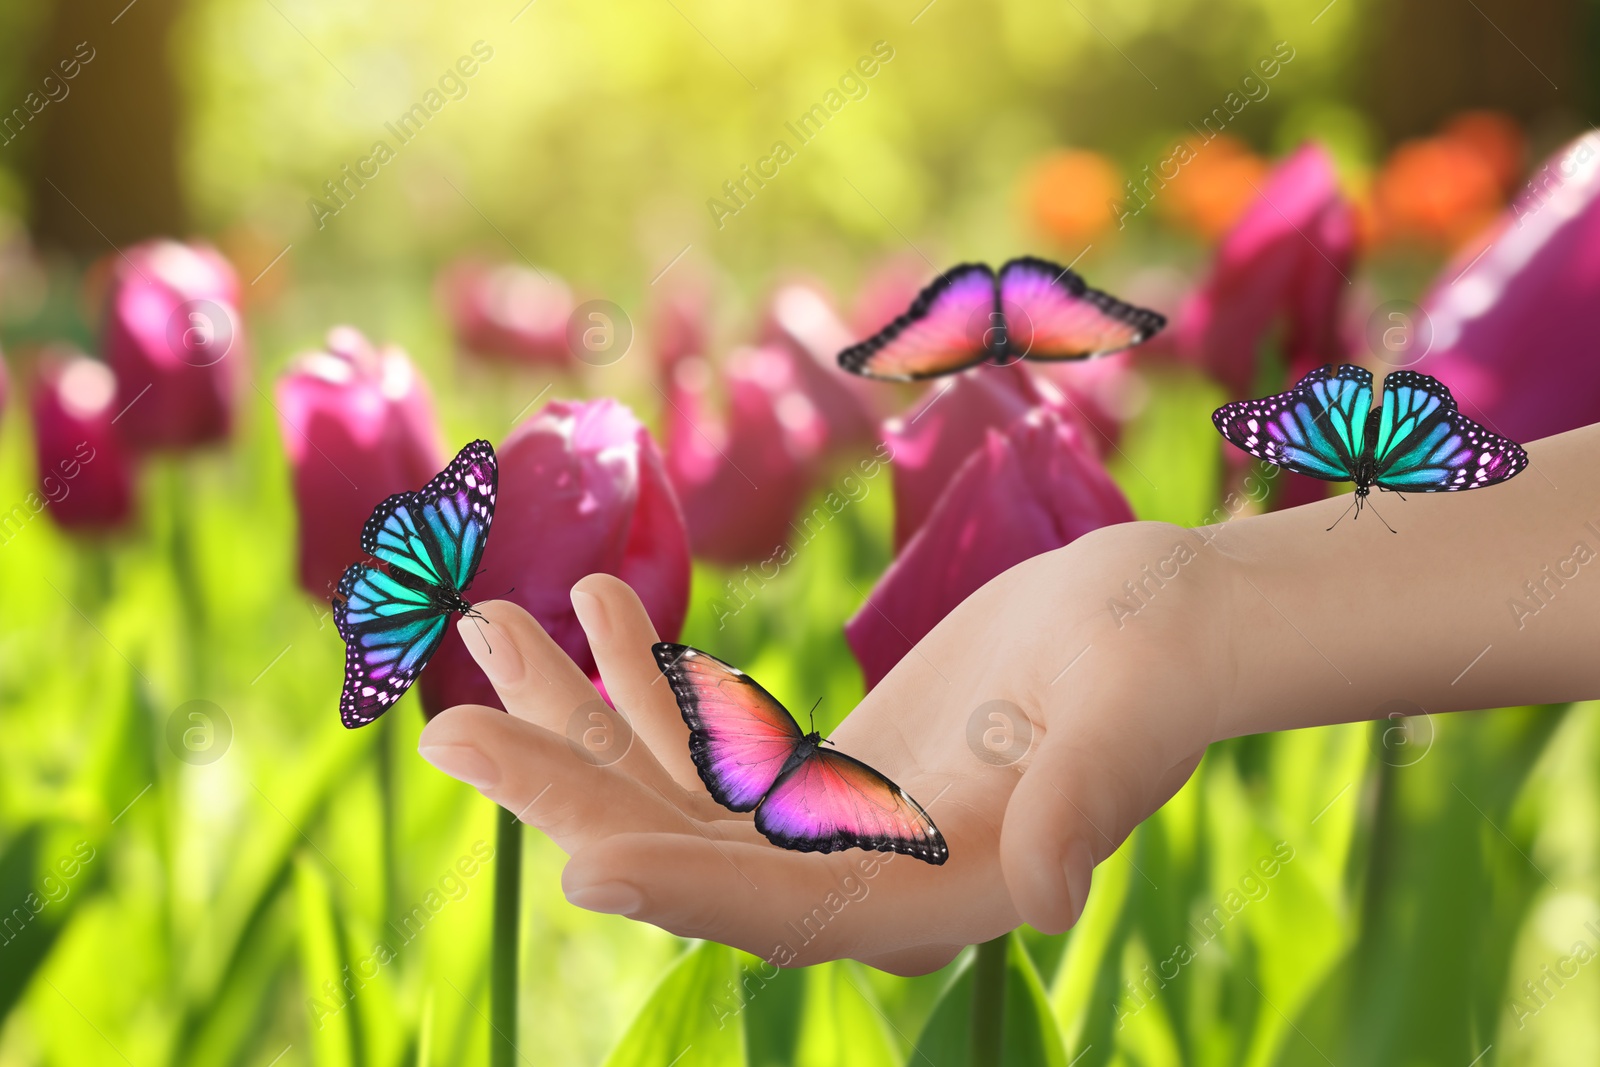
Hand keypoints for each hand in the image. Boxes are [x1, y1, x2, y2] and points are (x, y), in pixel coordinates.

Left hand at [418, 520, 1232, 974]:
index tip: (573, 851)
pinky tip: (603, 621)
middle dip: (572, 790)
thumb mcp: (1127, 719)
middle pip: (691, 851)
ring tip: (492, 627)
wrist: (1161, 621)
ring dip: (582, 717)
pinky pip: (716, 742)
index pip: (787, 909)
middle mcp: (865, 882)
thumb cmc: (1161, 664)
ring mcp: (836, 826)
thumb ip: (1081, 806)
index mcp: (935, 895)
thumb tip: (1047, 899)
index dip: (684, 887)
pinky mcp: (829, 768)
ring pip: (681, 791)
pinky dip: (651, 686)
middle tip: (450, 723)